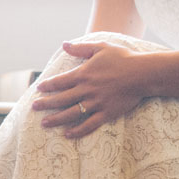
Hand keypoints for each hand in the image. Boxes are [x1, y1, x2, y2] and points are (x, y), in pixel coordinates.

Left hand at [31, 40, 147, 138]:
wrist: (144, 73)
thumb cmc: (123, 58)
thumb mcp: (101, 48)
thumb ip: (81, 48)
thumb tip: (64, 44)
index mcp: (83, 75)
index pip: (59, 82)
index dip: (47, 86)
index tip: (38, 89)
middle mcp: (87, 90)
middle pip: (60, 99)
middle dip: (45, 103)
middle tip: (34, 107)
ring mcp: (96, 103)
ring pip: (71, 114)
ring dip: (56, 119)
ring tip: (44, 123)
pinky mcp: (106, 113)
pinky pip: (89, 124)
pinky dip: (78, 131)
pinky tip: (67, 134)